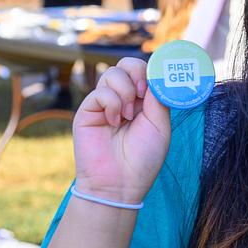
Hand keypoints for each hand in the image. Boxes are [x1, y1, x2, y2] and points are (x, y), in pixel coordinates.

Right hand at [72, 58, 171, 204]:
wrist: (120, 183)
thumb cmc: (143, 158)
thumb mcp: (160, 125)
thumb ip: (158, 98)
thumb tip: (156, 75)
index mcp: (144, 101)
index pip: (146, 71)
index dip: (151, 70)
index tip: (156, 82)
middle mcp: (124, 98)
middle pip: (127, 64)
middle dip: (137, 72)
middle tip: (142, 93)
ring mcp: (105, 103)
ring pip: (112, 73)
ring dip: (125, 91)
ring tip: (129, 116)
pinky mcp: (88, 111)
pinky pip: (100, 92)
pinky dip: (112, 103)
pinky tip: (115, 122)